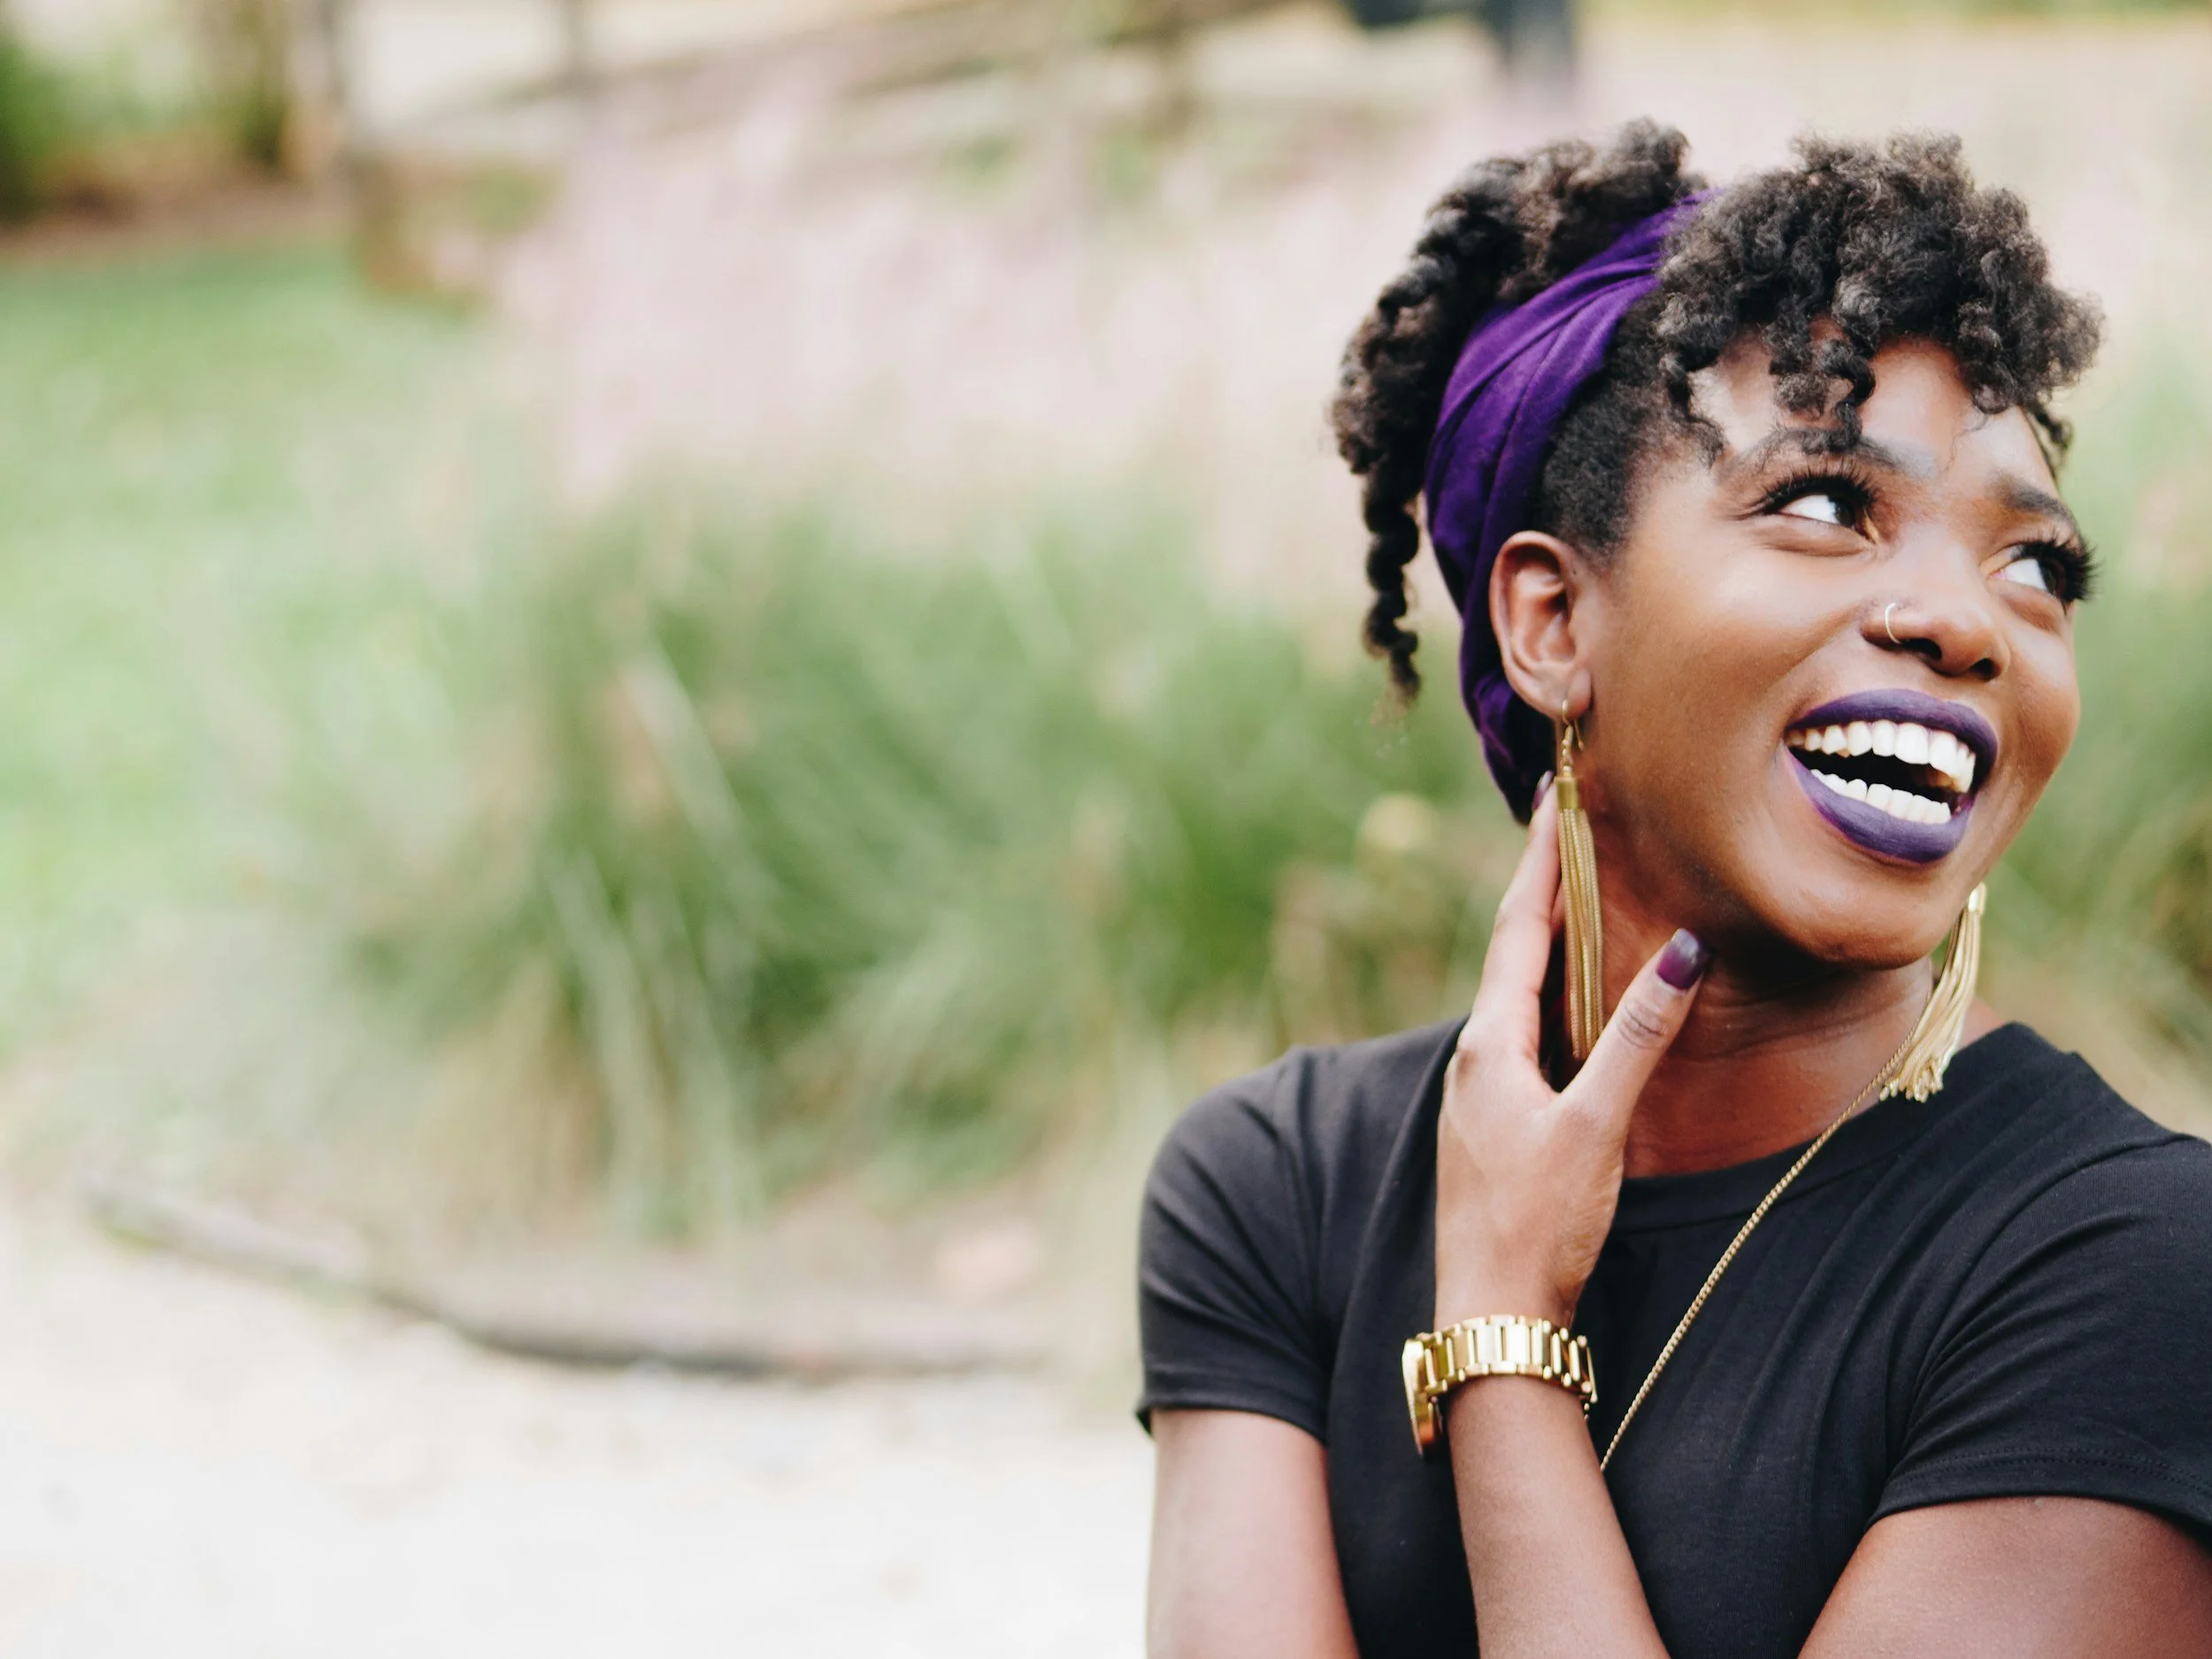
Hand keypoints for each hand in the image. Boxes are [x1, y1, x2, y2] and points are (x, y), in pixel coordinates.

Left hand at [1434, 783, 1710, 1329]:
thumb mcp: (1595, 1126)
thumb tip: (1680, 952)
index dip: (1539, 864)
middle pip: (1512, 951)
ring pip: (1516, 994)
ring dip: (1545, 940)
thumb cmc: (1538, 1224)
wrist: (1491, 1313)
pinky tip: (1568, 1000)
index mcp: (1489, 1045)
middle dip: (1541, 887)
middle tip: (1564, 825)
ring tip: (1572, 892)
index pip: (1518, 929)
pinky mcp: (1496, 1123)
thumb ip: (1638, 1040)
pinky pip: (1523, 1032)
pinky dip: (1549, 994)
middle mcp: (1475, 1057)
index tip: (1553, 800)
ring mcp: (1481, 1092)